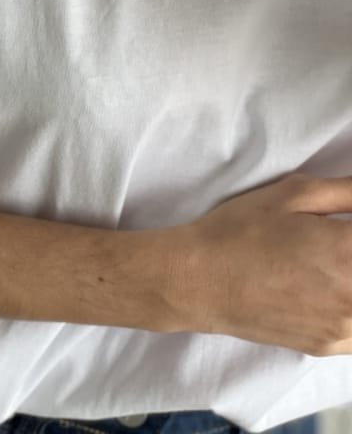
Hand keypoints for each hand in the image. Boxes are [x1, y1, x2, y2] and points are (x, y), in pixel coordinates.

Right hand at [172, 172, 351, 355]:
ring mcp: (344, 327)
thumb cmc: (241, 230)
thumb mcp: (294, 193)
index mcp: (347, 250)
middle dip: (351, 251)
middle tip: (336, 242)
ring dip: (350, 280)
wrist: (200, 280)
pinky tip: (331, 288)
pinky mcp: (330, 345)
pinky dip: (349, 306)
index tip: (344, 228)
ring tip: (330, 264)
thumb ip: (347, 191)